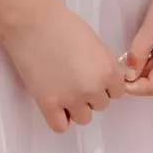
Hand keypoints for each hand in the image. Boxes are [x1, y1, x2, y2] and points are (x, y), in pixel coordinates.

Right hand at [4, 5, 127, 133]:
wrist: (35, 25)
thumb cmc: (67, 27)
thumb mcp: (98, 44)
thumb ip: (107, 64)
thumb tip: (111, 78)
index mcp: (109, 73)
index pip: (117, 92)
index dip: (107, 85)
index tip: (94, 77)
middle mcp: (93, 89)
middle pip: (101, 105)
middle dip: (92, 95)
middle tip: (76, 79)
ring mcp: (70, 99)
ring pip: (83, 118)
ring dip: (77, 108)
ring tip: (65, 90)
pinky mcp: (47, 104)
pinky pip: (60, 127)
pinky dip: (60, 119)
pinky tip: (56, 105)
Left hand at [122, 0, 152, 97]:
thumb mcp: (152, 26)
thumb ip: (138, 53)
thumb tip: (127, 74)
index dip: (133, 87)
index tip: (115, 76)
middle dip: (137, 74)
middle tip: (119, 60)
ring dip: (143, 64)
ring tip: (131, 47)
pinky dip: (151, 55)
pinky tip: (144, 41)